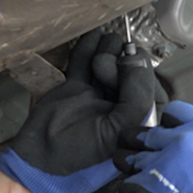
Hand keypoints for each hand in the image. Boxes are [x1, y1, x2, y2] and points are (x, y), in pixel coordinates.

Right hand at [0, 28, 166, 192]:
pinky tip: (93, 36)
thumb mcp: (119, 129)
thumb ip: (138, 96)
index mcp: (137, 122)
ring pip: (110, 62)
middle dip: (122, 63)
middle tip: (103, 70)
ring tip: (99, 60)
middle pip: (131, 71)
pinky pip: (85, 61)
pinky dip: (89, 46)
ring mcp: (97, 95)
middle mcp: (120, 106)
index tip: (127, 67)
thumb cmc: (82, 151)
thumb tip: (135, 60)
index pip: (152, 87)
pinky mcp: (75, 86)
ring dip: (108, 51)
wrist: (40, 156)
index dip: (142, 73)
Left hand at [115, 101, 192, 192]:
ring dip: (132, 169)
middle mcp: (178, 141)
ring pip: (128, 158)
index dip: (168, 125)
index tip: (167, 135)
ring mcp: (159, 164)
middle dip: (140, 144)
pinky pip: (126, 187)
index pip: (172, 112)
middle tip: (143, 155)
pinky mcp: (146, 188)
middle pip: (144, 134)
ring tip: (140, 179)